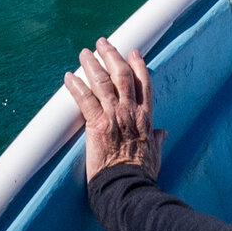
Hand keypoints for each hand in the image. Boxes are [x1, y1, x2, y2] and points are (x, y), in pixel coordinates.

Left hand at [64, 36, 164, 181]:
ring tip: (84, 53)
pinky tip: (69, 76)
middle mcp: (130, 112)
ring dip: (92, 65)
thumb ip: (157, 140)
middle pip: (122, 75)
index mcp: (145, 118)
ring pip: (102, 82)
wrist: (128, 187)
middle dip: (112, 56)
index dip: (138, 65)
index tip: (133, 52)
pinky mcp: (96, 125)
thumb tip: (162, 133)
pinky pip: (84, 100)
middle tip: (103, 43)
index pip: (143, 84)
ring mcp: (113, 116)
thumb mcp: (155, 153)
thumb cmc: (141, 174)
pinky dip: (76, 86)